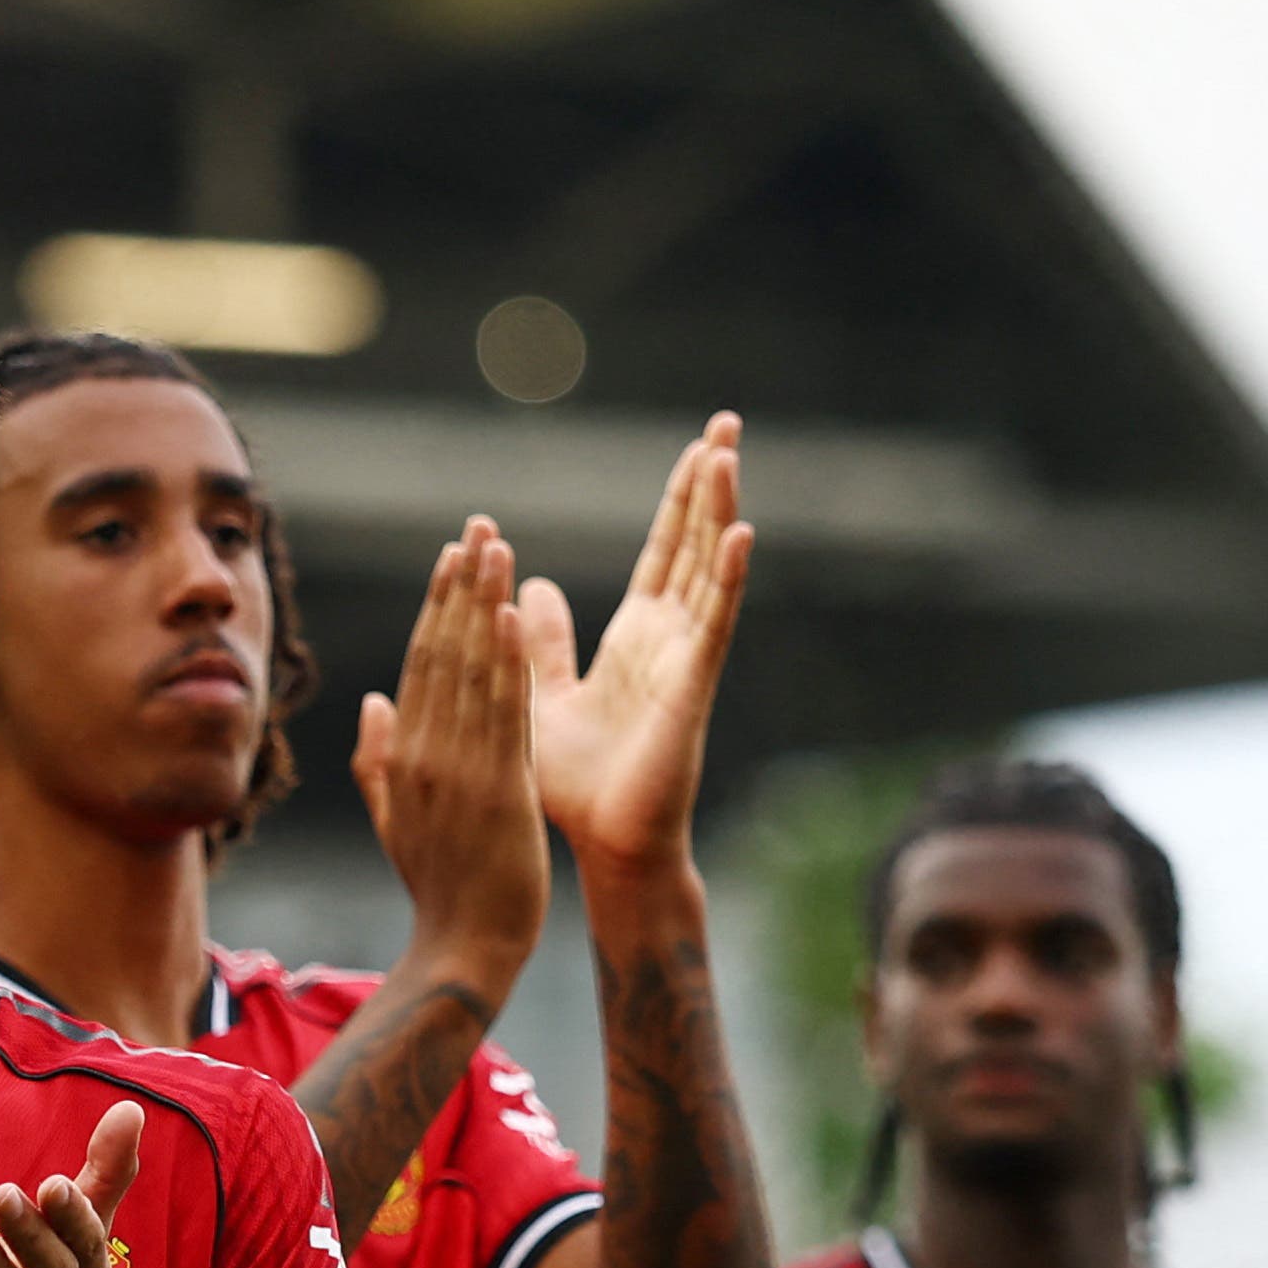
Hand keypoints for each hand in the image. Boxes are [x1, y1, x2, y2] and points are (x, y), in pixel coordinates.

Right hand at [351, 519, 547, 975]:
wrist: (464, 946)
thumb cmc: (441, 889)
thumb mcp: (397, 821)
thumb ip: (378, 760)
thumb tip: (372, 698)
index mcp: (404, 758)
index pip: (421, 666)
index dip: (438, 608)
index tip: (452, 558)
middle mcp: (425, 754)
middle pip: (442, 654)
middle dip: (460, 587)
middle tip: (476, 527)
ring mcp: (459, 770)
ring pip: (471, 671)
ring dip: (484, 604)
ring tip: (496, 548)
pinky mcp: (498, 787)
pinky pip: (502, 713)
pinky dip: (505, 661)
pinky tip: (511, 615)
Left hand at [523, 414, 753, 879]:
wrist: (601, 845)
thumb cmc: (574, 785)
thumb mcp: (544, 695)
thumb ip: (542, 641)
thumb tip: (528, 587)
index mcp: (636, 638)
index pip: (666, 552)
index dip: (680, 501)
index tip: (698, 446)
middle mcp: (670, 639)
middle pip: (695, 545)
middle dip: (709, 485)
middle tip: (725, 422)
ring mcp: (686, 659)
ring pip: (707, 570)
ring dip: (718, 512)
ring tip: (727, 454)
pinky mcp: (691, 687)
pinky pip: (713, 624)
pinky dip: (727, 578)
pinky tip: (740, 533)